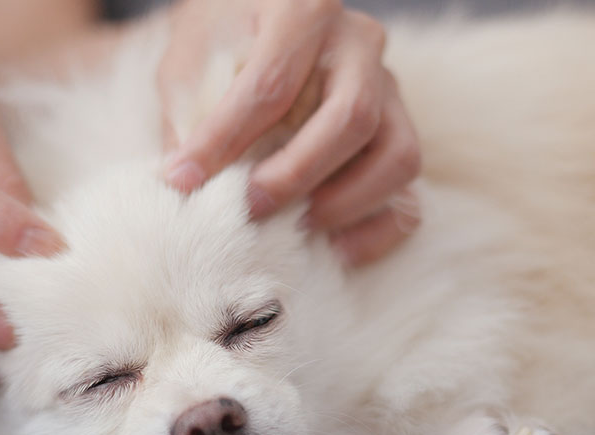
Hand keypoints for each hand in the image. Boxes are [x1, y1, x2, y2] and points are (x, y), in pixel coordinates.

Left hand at [159, 0, 421, 265]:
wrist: (262, 21)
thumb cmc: (225, 38)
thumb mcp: (193, 56)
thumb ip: (189, 109)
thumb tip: (185, 181)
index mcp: (305, 11)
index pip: (271, 86)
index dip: (224, 140)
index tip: (183, 179)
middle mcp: (359, 44)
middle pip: (351, 118)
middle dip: (296, 175)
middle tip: (249, 208)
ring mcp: (389, 87)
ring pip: (397, 156)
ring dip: (345, 204)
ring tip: (294, 229)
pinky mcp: (400, 128)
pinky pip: (410, 189)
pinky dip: (379, 228)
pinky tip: (335, 250)